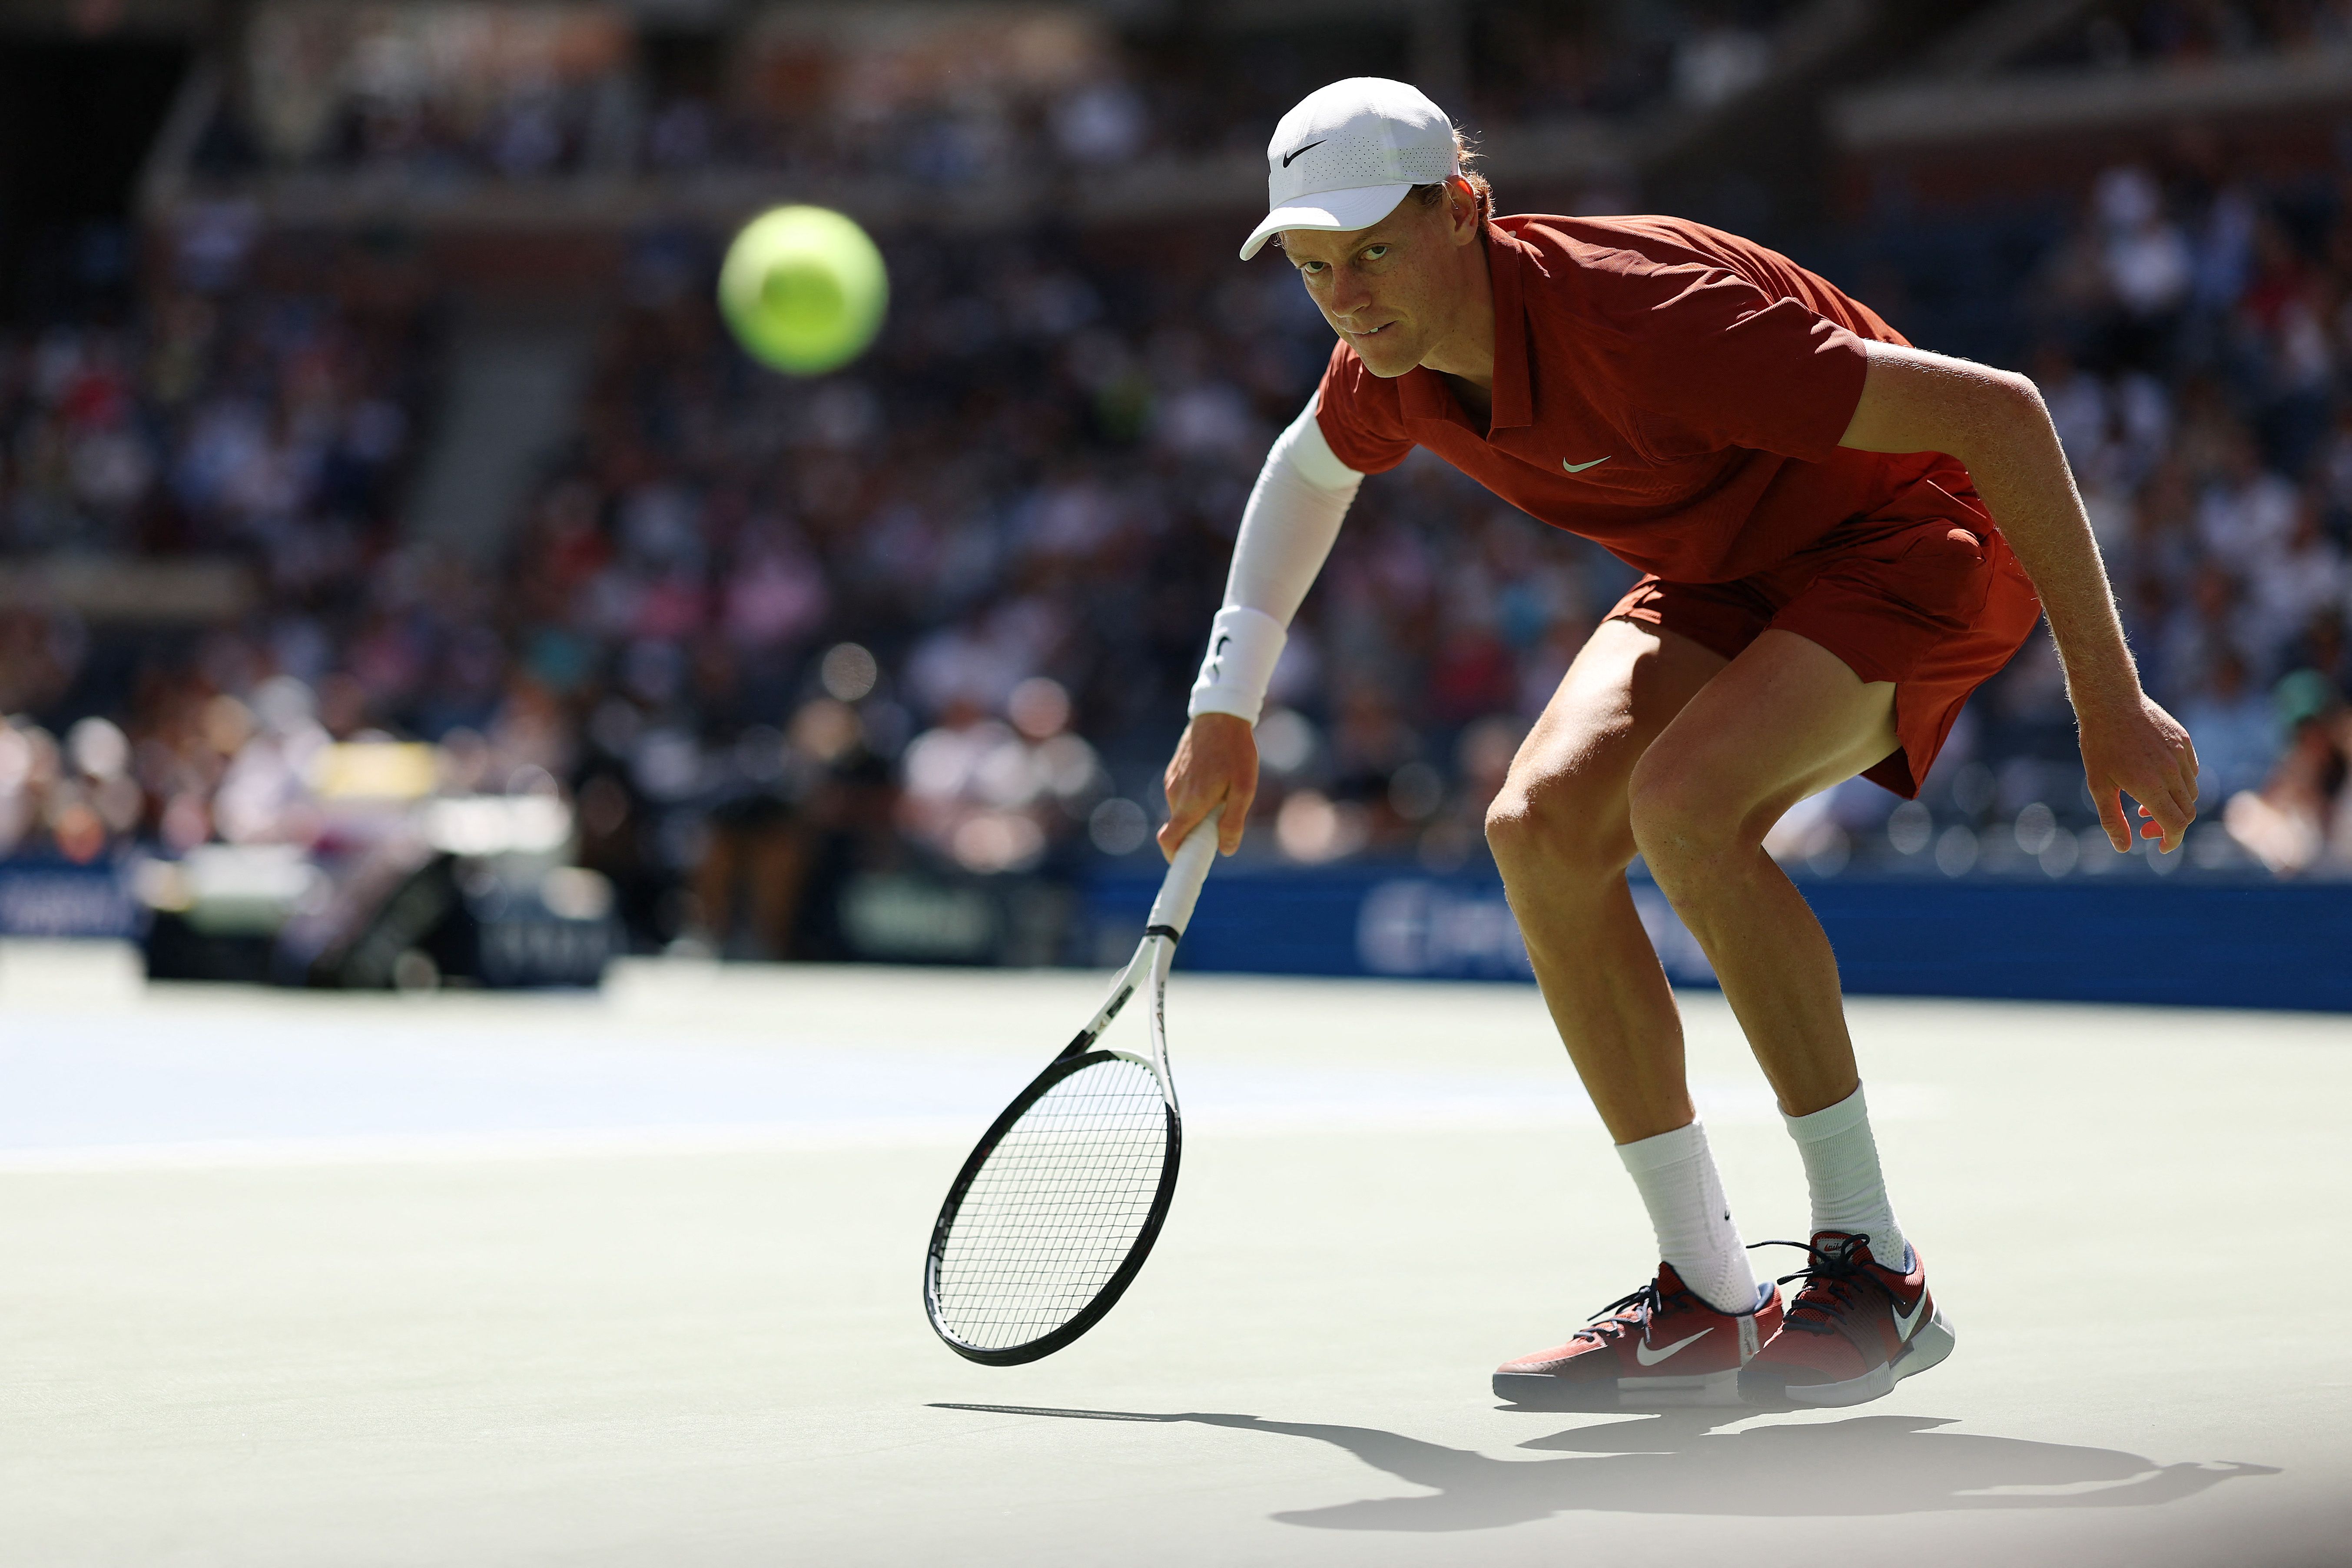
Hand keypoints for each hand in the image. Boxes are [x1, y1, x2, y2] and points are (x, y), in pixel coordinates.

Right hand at [1159, 712, 1255, 859]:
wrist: (1221, 715)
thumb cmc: (1235, 751)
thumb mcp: (1244, 788)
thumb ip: (1233, 821)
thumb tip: (1225, 849)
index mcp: (1191, 803)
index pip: (1169, 841)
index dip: (1176, 858)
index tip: (1189, 865)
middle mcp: (1175, 795)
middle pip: (1180, 828)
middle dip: (1198, 832)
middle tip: (1223, 820)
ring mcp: (1172, 782)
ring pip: (1183, 811)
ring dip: (1199, 812)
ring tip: (1223, 791)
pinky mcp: (1173, 772)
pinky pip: (1182, 796)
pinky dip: (1196, 798)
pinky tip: (1215, 779)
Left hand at [2079, 688, 2198, 852]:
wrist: (2111, 702)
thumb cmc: (2099, 745)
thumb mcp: (2098, 786)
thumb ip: (2113, 819)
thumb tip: (2124, 848)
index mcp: (2151, 786)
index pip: (2176, 824)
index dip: (2171, 841)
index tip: (2160, 846)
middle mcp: (2172, 772)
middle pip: (2187, 812)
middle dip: (2170, 826)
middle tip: (2144, 825)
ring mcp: (2182, 755)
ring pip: (2191, 792)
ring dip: (2174, 805)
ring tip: (2144, 802)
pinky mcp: (2185, 742)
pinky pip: (2192, 772)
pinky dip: (2181, 785)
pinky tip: (2157, 781)